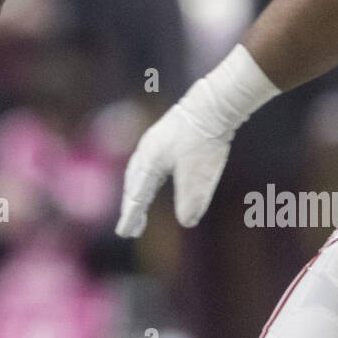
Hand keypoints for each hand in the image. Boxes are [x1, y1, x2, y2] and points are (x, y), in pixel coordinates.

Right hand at [117, 80, 236, 237]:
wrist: (213, 104)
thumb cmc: (204, 141)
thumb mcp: (199, 177)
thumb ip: (191, 202)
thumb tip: (186, 221)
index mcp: (149, 162)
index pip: (137, 196)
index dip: (131, 216)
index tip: (124, 233)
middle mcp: (146, 151)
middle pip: (133, 184)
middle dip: (131, 206)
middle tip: (131, 228)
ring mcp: (155, 141)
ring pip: (139, 172)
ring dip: (137, 191)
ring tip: (138, 206)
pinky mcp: (167, 135)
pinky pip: (148, 162)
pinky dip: (146, 178)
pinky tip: (156, 179)